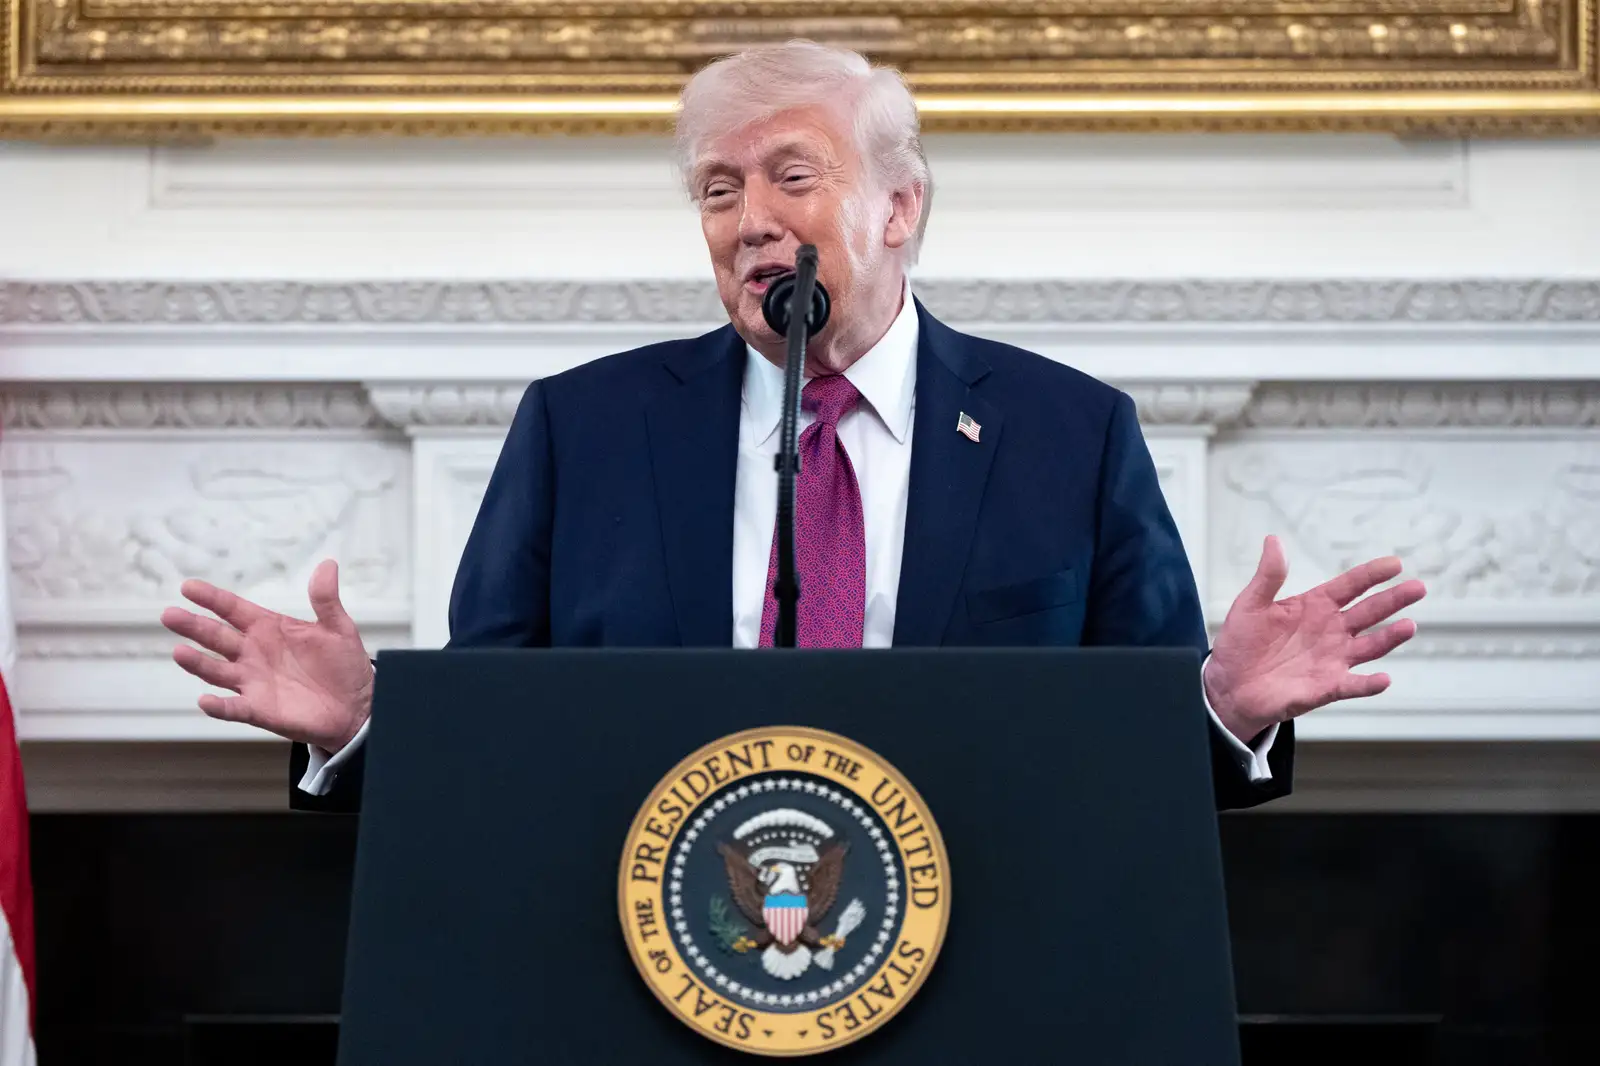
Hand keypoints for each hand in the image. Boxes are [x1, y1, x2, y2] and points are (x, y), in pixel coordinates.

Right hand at [160, 559, 374, 751]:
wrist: (358, 704)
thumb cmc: (343, 664)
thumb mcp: (338, 627)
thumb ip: (326, 599)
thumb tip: (327, 564)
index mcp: (268, 628)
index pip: (233, 610)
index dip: (212, 598)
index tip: (188, 587)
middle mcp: (253, 653)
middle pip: (217, 637)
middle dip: (193, 626)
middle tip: (170, 614)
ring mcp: (252, 682)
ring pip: (217, 671)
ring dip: (198, 663)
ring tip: (180, 652)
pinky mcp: (259, 709)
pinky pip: (234, 708)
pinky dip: (219, 706)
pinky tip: (205, 701)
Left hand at [1204, 535, 1426, 743]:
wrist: (1230, 684)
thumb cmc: (1242, 642)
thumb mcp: (1250, 604)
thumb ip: (1268, 576)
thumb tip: (1274, 540)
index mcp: (1315, 606)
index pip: (1350, 586)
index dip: (1372, 575)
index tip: (1395, 564)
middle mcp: (1331, 631)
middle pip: (1369, 612)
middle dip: (1393, 600)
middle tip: (1418, 587)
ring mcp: (1332, 659)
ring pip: (1369, 646)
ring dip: (1390, 638)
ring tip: (1409, 626)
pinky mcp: (1326, 687)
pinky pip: (1353, 685)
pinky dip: (1369, 684)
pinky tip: (1383, 679)